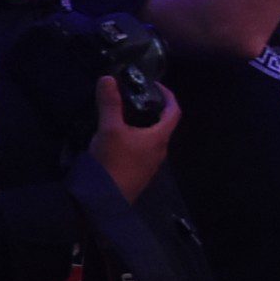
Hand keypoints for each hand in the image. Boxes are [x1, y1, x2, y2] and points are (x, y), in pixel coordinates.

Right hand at [92, 70, 178, 201]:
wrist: (105, 202)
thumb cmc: (113, 163)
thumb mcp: (109, 129)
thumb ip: (109, 104)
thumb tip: (108, 78)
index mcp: (159, 137)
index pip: (174, 111)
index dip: (168, 95)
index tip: (155, 85)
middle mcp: (160, 150)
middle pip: (162, 125)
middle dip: (151, 109)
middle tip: (134, 97)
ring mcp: (149, 164)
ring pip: (150, 138)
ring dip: (141, 125)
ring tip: (121, 116)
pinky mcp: (138, 173)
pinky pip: (140, 150)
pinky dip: (133, 138)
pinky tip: (115, 139)